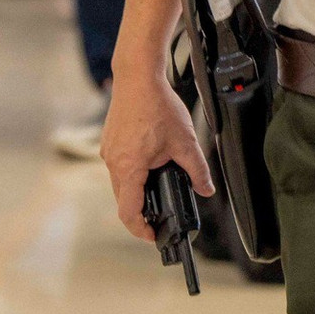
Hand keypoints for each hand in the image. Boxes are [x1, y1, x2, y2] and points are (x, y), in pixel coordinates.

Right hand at [102, 72, 214, 240]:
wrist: (137, 79)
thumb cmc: (157, 106)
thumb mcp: (185, 141)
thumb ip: (197, 169)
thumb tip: (206, 189)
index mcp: (129, 167)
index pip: (128, 211)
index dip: (140, 228)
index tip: (153, 234)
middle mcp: (113, 163)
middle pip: (123, 200)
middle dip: (141, 212)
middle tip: (159, 218)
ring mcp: (108, 152)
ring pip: (121, 184)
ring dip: (138, 191)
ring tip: (159, 191)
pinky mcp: (110, 143)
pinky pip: (119, 167)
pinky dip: (133, 175)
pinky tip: (150, 168)